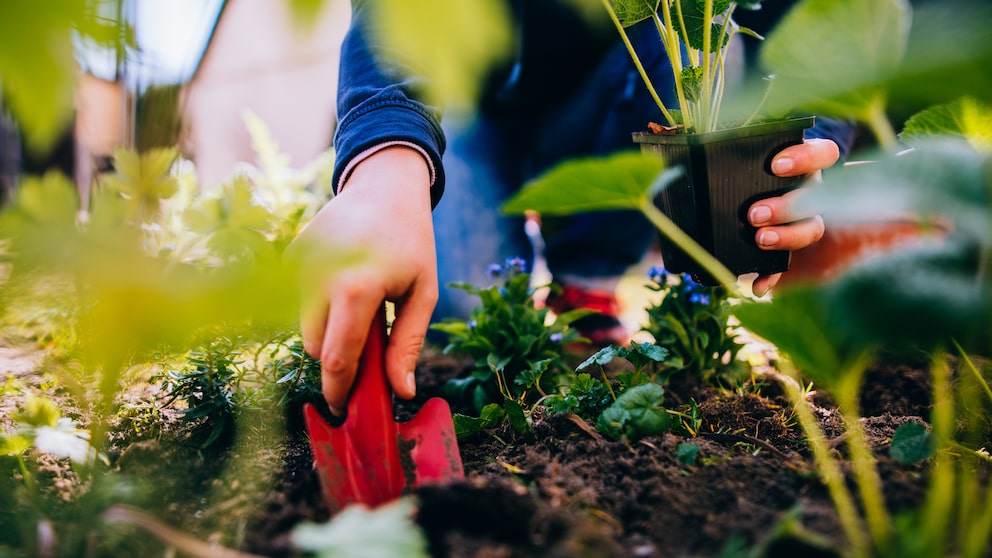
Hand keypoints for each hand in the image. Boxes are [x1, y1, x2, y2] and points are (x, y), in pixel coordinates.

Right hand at [287, 146, 437, 414]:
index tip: (345, 409)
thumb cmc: (412, 241)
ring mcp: (300, 265)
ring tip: (363, 305)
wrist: (384, 185)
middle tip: (368, 351)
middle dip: (336, 358)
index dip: (338, 390)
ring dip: (329, 329)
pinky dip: (321, 303)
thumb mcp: (422, 293)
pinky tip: (346, 278)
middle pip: (315, 345)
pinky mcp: (291, 255)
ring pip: (305, 323)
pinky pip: (301, 298)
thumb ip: (407, 345)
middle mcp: (319, 278)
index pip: (336, 358)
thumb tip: (401, 392)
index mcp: (356, 289)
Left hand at [748, 138, 839, 295]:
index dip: (806, 158)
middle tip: (754, 214)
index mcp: (806, 162)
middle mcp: (812, 189)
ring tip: (759, 239)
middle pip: (816, 199)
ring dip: (786, 237)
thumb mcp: (742, 159)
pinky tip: (758, 286)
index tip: (776, 166)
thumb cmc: (745, 167)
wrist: (739, 188)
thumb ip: (733, 158)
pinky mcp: (788, 245)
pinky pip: (787, 263)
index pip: (824, 154)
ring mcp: (805, 218)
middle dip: (786, 207)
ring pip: (811, 229)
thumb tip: (699, 165)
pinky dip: (772, 275)